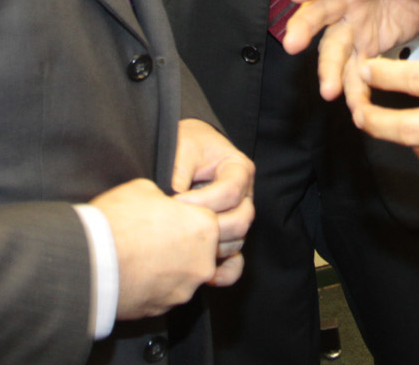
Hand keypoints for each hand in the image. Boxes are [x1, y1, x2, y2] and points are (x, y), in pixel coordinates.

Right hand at [89, 178, 218, 319]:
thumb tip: (165, 206)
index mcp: (204, 228)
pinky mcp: (164, 308)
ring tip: (144, 255)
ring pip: (187, 274)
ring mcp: (184, 289)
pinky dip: (157, 284)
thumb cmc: (116, 222)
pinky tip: (137, 273)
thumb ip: (165, 200)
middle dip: (191, 243)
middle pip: (209, 251)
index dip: (193, 214)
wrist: (89, 263)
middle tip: (165, 235)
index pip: (215, 218)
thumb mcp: (144, 190)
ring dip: (173, 265)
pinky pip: (167, 292)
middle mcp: (202, 262)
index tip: (177, 214)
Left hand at [170, 118, 252, 286]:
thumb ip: (181, 166)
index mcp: (239, 170)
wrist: (181, 151)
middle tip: (176, 227)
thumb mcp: (183, 144)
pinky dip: (223, 272)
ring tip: (179, 245)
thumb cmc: (184, 144)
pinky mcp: (226, 239)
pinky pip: (235, 263)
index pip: (230, 192)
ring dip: (209, 247)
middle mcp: (244, 196)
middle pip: (240, 220)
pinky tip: (204, 274)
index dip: (204, 201)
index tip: (175, 203)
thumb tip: (174, 194)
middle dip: (208, 227)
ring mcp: (236, 220)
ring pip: (235, 242)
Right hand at [283, 0, 418, 101]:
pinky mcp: (364, 48)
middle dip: (306, 27)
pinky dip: (355, 90)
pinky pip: (354, 71)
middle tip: (293, 43)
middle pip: (321, 10)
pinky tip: (358, 110)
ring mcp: (352, 24)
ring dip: (329, 68)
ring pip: (334, 46)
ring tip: (329, 91)